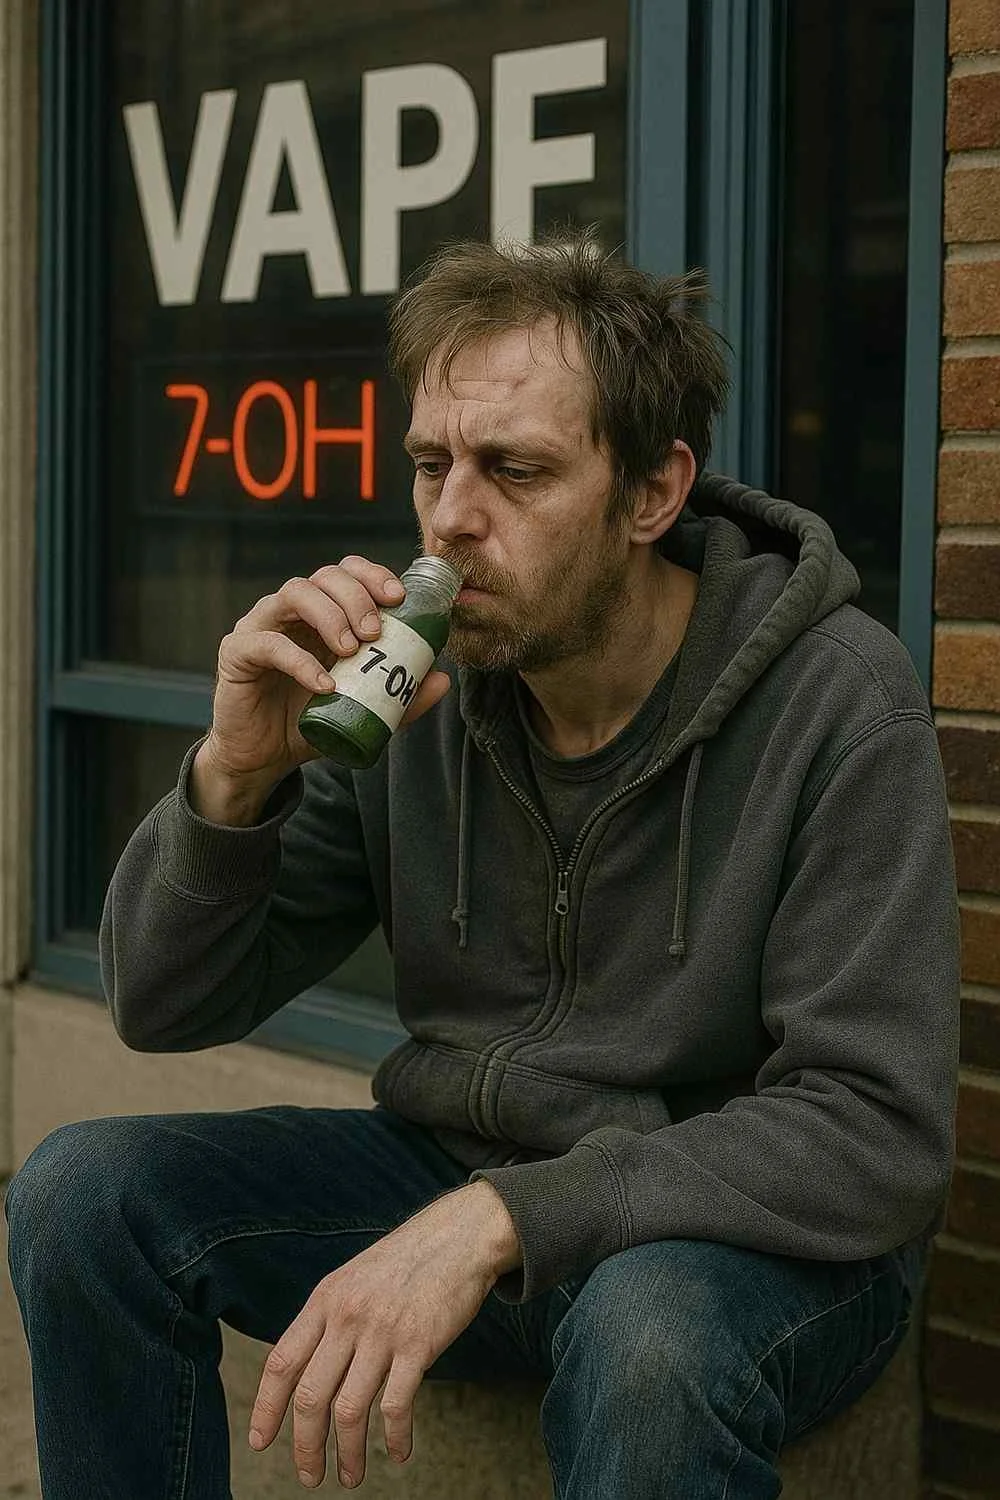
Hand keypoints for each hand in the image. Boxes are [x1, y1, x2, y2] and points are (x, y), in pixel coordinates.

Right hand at [202, 556, 451, 791]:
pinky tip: (325, 684)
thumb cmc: (311, 722)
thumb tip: (442, 679)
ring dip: (331, 616)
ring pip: (295, 593)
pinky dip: (300, 661)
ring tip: (352, 650)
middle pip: (325, 575)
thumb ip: (401, 698)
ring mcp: (261, 626)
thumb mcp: (364, 709)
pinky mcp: (237, 651)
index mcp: (322, 613)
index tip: (399, 598)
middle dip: (357, 596)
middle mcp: (291, 611)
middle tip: (377, 632)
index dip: (373, 575)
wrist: (263, 758)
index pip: (347, 572)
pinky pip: (268, 644)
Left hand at [248, 1182, 520, 1489]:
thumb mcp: (354, 1278)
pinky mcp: (419, 1344)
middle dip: (306, 1446)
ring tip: (351, 1476)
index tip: (259, 1441)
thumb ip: (330, 1318)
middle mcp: (347, 1316)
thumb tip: (305, 1370)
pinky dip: (394, 1438)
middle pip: (311, 1396)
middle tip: (311, 1476)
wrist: (459, 1236)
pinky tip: (398, 1452)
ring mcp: (382, 1331)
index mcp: (326, 1299)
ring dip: (347, 1453)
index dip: (266, 1407)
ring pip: (349, 1410)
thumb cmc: (406, 1261)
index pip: (281, 1362)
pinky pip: (396, 1406)